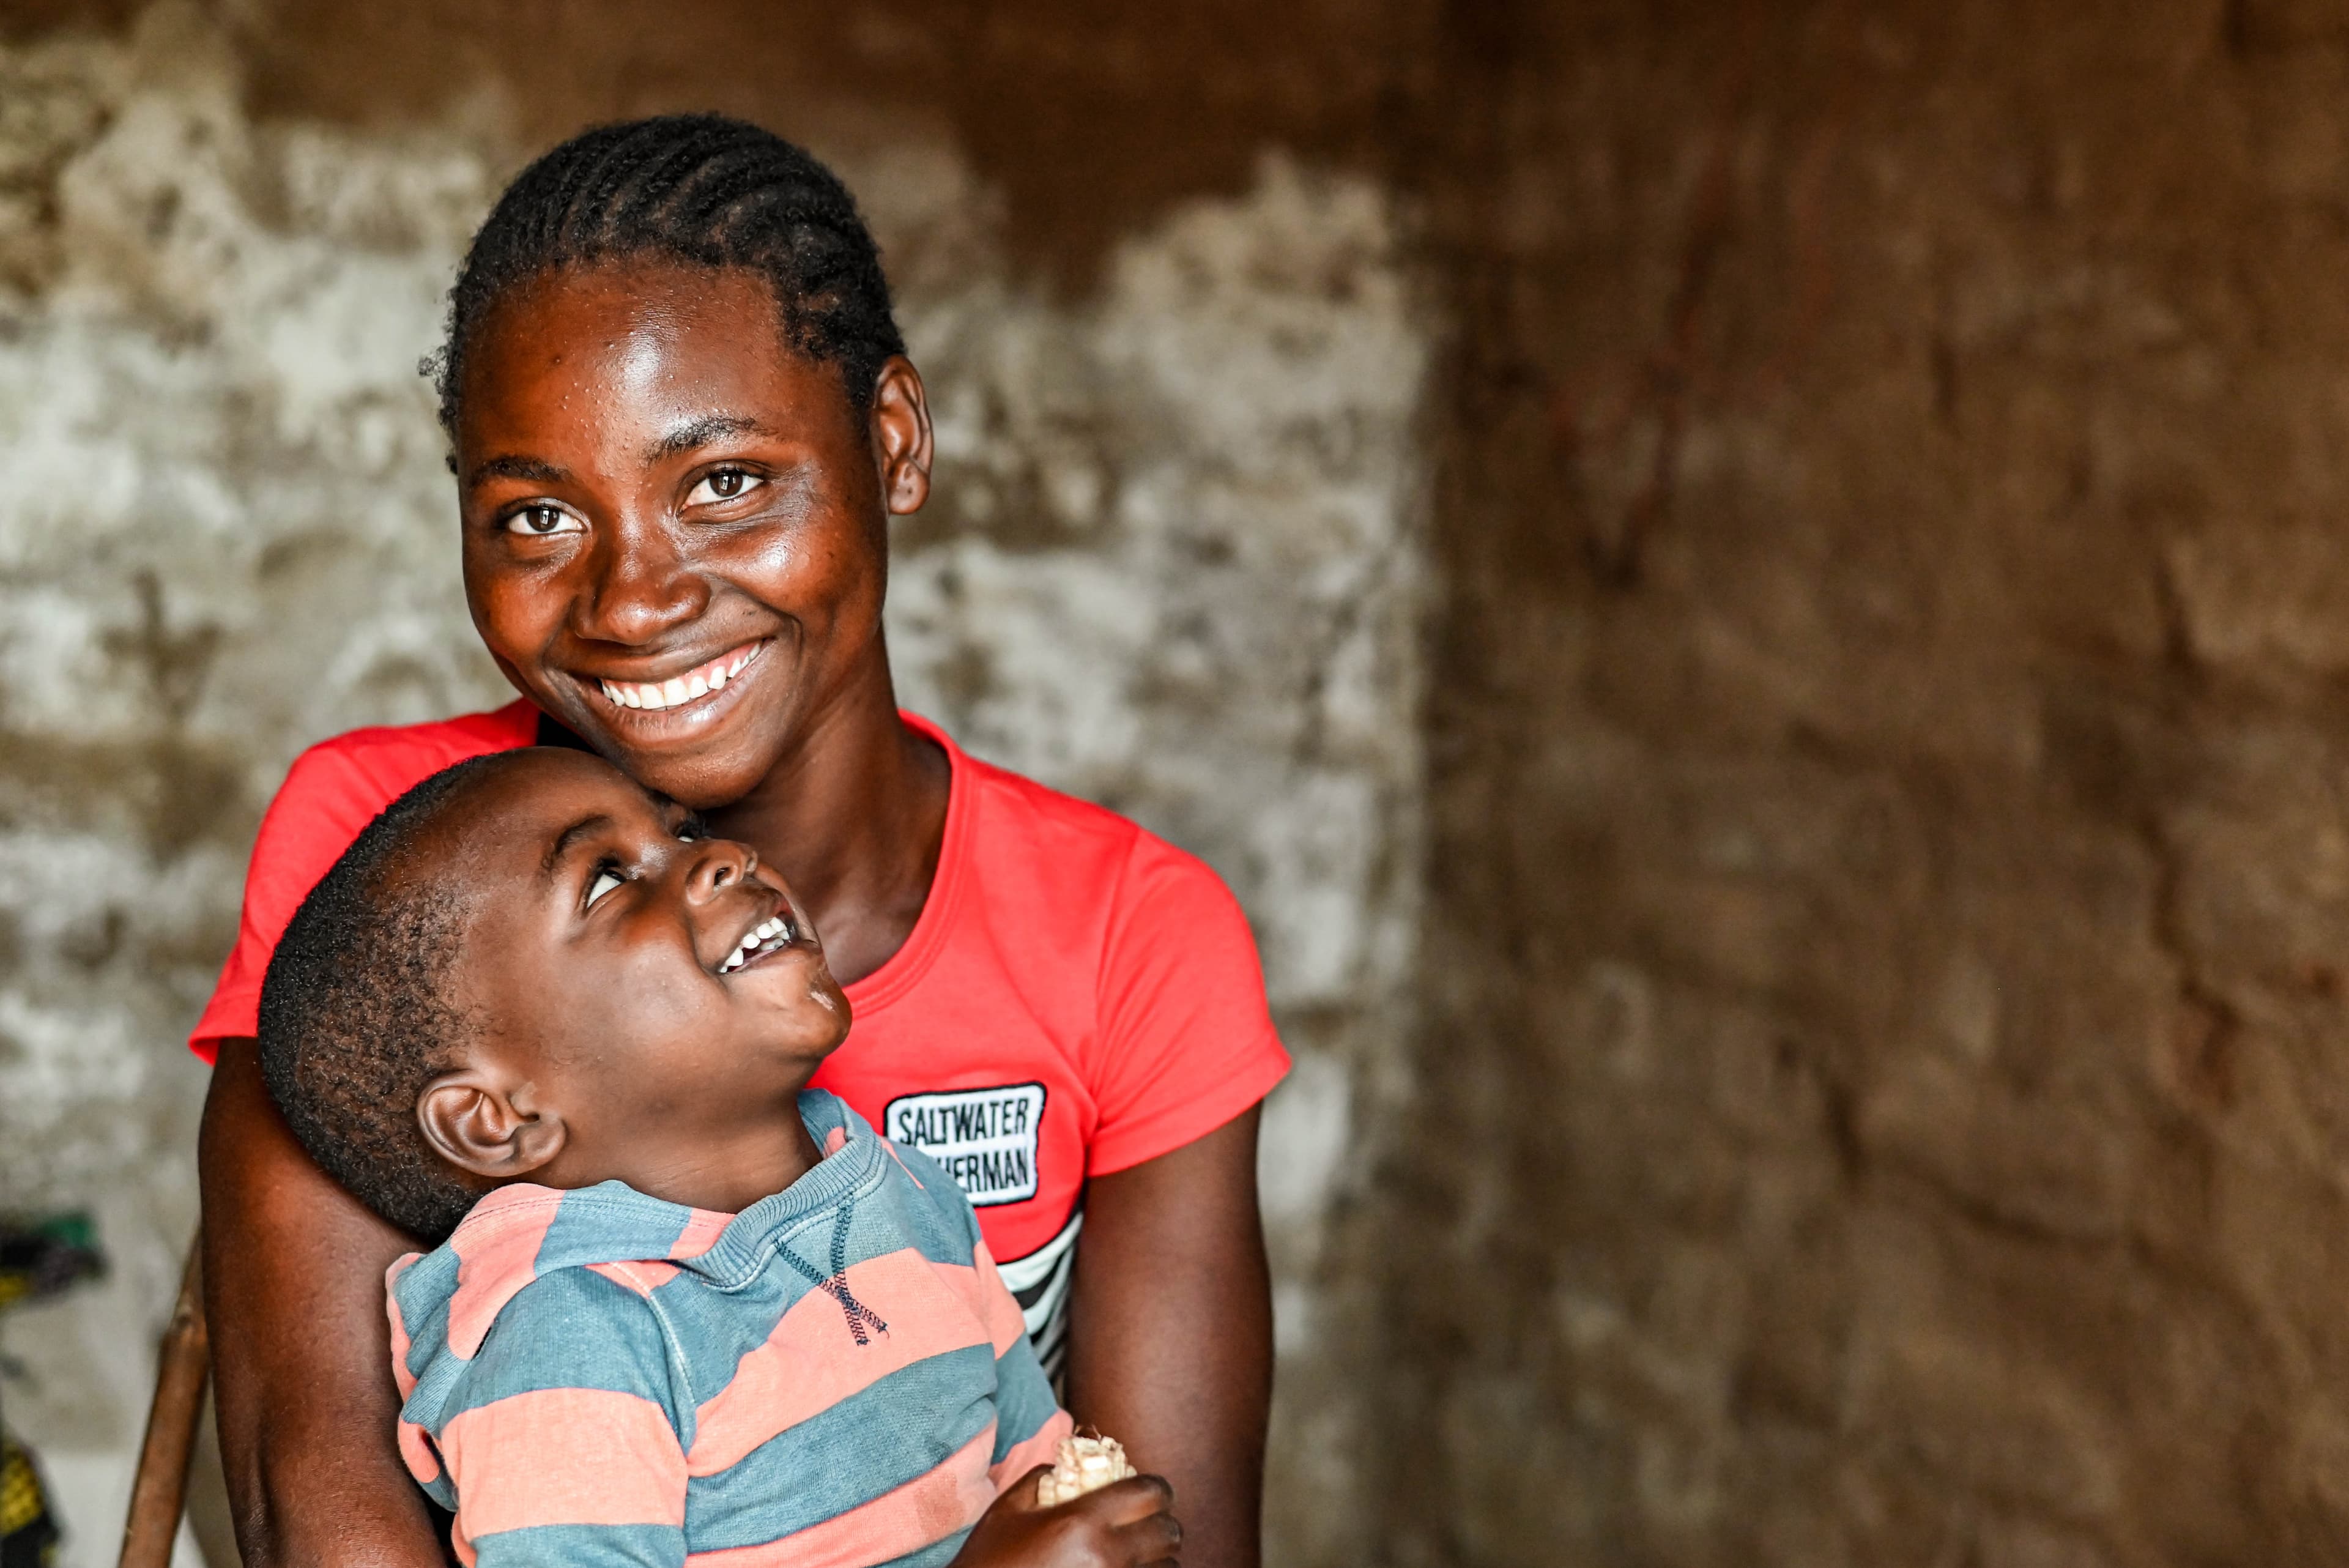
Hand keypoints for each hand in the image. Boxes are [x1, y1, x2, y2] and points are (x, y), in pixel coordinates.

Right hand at [951, 1468, 1181, 1567]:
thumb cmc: (989, 1563)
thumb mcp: (1009, 1511)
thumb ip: (1043, 1479)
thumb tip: (1071, 1466)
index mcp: (1083, 1522)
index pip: (1150, 1493)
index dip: (1156, 1489)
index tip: (1152, 1492)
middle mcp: (1107, 1557)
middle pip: (1169, 1533)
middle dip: (1162, 1523)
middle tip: (1147, 1523)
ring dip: (1159, 1559)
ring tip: (1140, 1554)